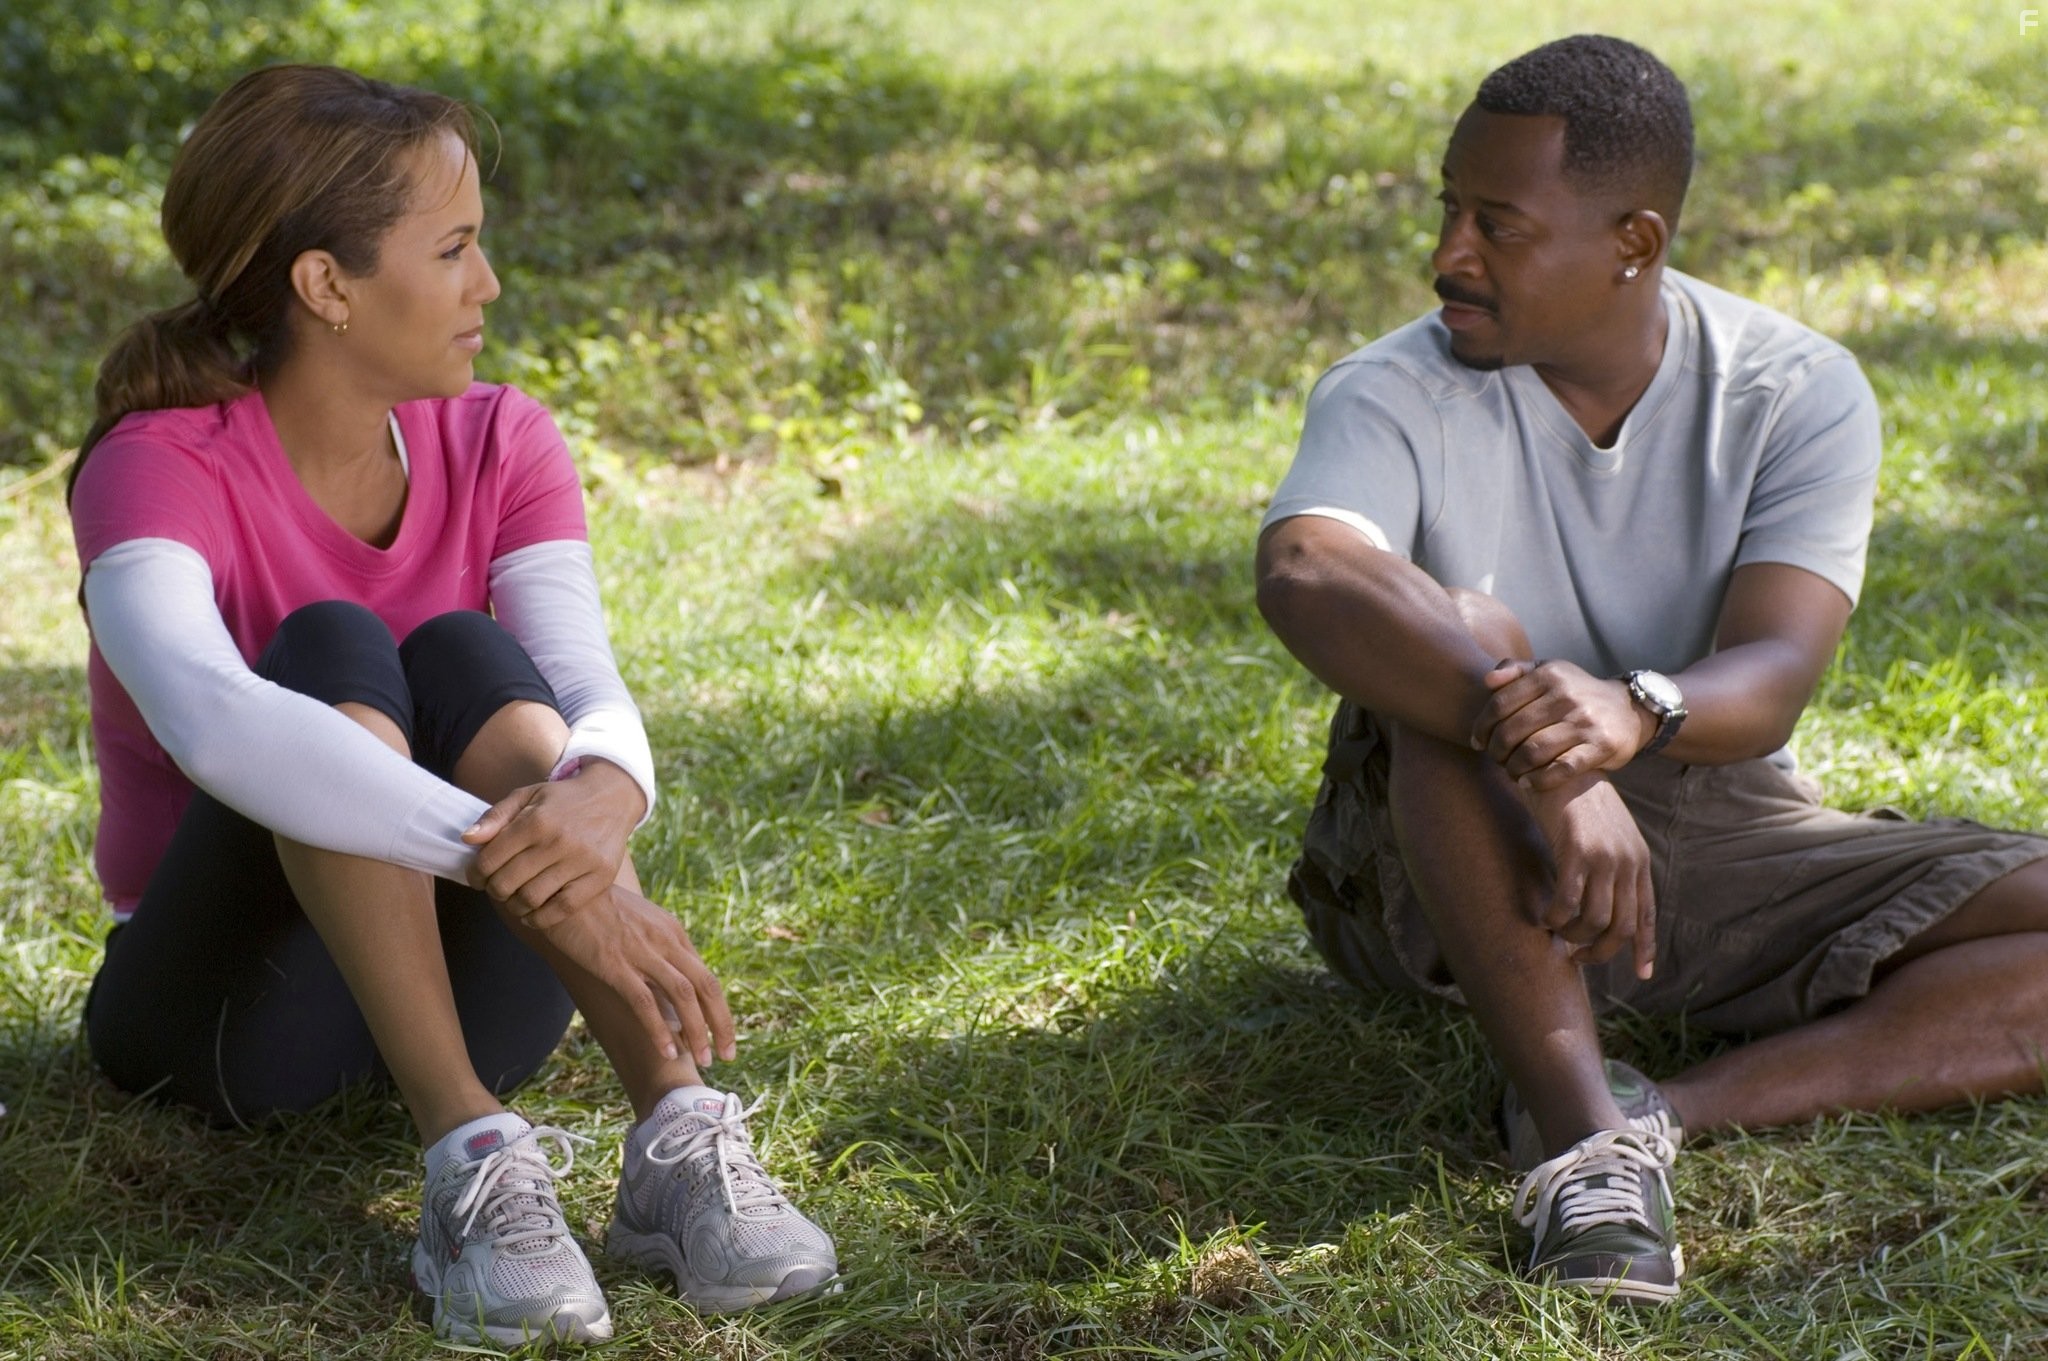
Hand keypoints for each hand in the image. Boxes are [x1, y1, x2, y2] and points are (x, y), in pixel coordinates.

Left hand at [464, 760, 645, 925]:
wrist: (613, 797)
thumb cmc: (561, 800)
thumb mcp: (527, 796)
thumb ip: (495, 817)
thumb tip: (467, 839)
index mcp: (536, 821)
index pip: (489, 860)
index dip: (475, 874)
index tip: (476, 878)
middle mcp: (558, 841)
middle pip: (507, 883)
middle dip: (494, 890)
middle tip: (496, 888)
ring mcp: (581, 860)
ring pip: (531, 899)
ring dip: (514, 906)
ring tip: (514, 898)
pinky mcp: (600, 877)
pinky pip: (562, 909)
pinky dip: (540, 918)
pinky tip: (532, 913)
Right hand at [540, 884, 737, 1064]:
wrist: (564, 887)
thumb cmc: (597, 907)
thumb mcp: (638, 921)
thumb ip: (657, 945)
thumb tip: (668, 978)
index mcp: (673, 931)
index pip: (705, 976)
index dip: (718, 1009)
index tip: (722, 1034)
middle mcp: (666, 940)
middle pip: (706, 986)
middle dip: (721, 1024)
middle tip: (727, 1055)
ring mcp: (642, 952)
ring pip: (684, 996)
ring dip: (697, 1031)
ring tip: (704, 1059)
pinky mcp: (615, 964)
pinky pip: (646, 1002)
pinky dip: (660, 1029)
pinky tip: (667, 1052)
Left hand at [1471, 658, 1650, 789]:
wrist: (1628, 710)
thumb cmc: (1575, 692)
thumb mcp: (1549, 672)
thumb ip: (1515, 670)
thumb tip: (1487, 681)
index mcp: (1549, 675)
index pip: (1500, 704)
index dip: (1482, 727)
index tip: (1477, 742)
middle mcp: (1566, 696)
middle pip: (1512, 731)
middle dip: (1496, 751)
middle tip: (1496, 759)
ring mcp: (1585, 721)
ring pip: (1532, 752)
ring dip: (1513, 768)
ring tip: (1511, 772)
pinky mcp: (1601, 746)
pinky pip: (1561, 769)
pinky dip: (1538, 780)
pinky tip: (1527, 782)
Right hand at [1524, 772, 1656, 979]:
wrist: (1562, 767)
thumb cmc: (1579, 801)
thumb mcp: (1608, 834)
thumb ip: (1611, 865)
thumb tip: (1600, 900)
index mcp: (1639, 861)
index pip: (1646, 914)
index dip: (1645, 947)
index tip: (1642, 974)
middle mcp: (1628, 863)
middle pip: (1622, 927)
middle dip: (1600, 952)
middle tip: (1576, 956)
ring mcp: (1604, 858)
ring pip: (1595, 920)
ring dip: (1573, 936)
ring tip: (1556, 932)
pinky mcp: (1577, 853)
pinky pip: (1567, 903)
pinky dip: (1555, 918)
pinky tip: (1542, 918)